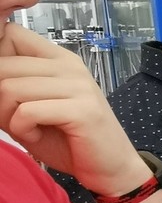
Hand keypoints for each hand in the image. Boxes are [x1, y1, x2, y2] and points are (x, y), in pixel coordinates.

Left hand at [0, 23, 147, 195]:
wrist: (109, 168)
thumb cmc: (68, 140)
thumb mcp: (31, 107)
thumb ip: (10, 88)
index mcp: (58, 59)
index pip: (11, 34)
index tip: (6, 90)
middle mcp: (69, 66)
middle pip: (3, 65)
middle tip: (14, 120)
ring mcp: (78, 86)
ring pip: (11, 88)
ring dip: (8, 117)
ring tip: (29, 129)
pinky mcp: (82, 110)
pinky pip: (27, 112)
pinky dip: (22, 130)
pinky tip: (37, 136)